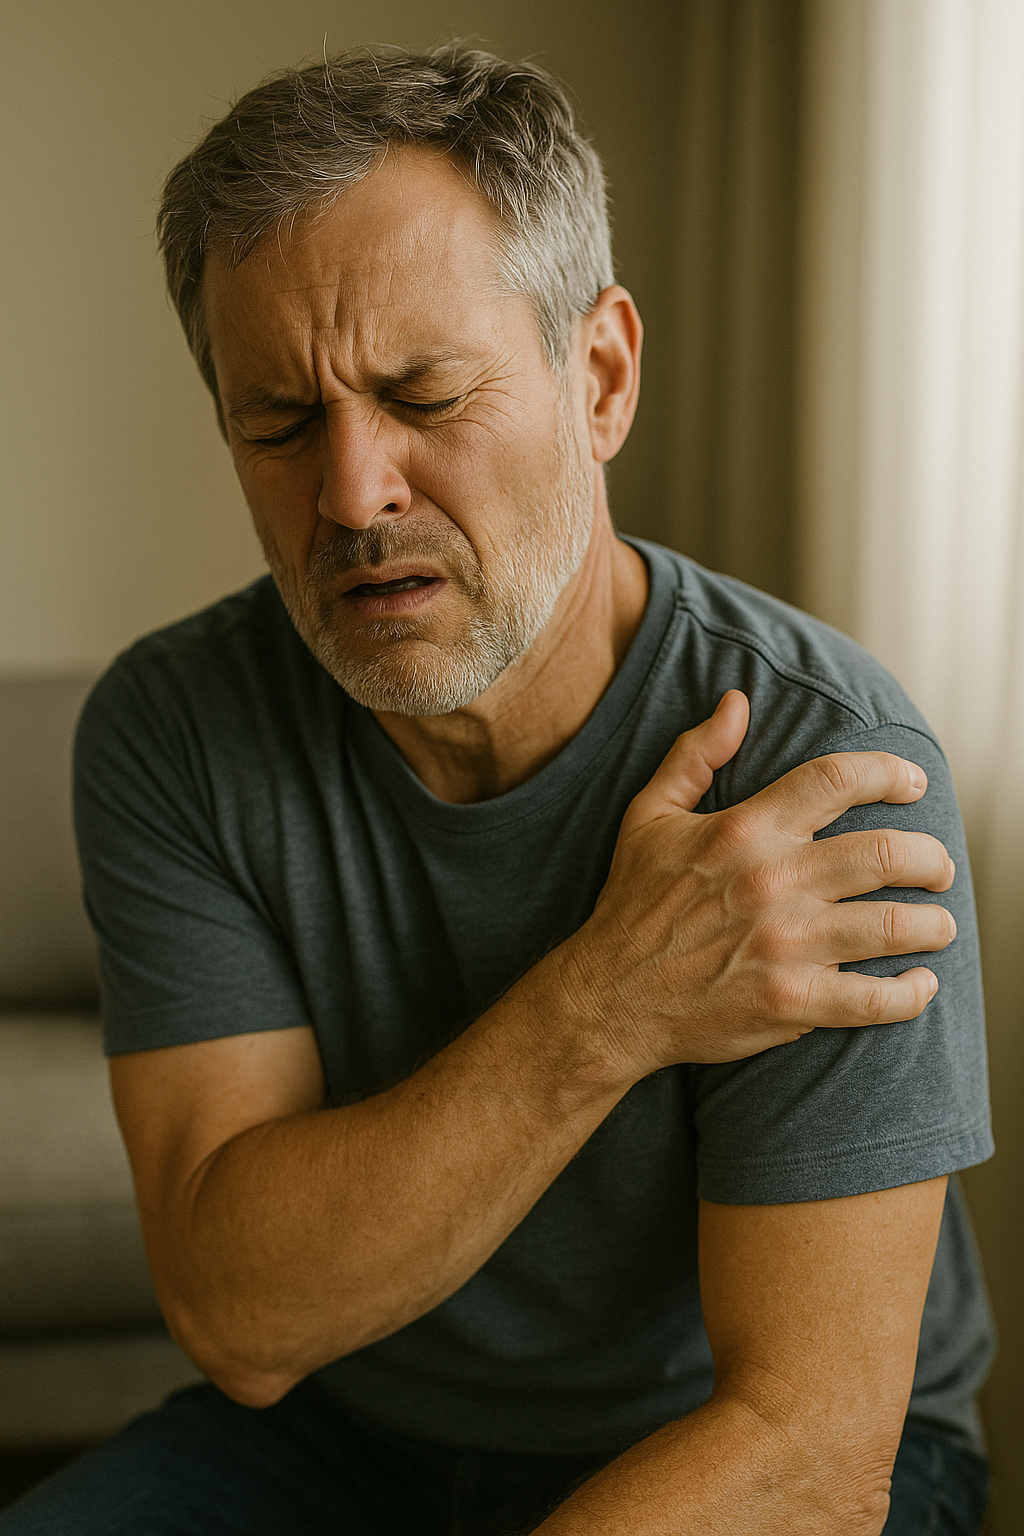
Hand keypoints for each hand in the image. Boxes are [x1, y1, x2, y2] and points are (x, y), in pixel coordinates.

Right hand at [562, 691, 955, 1078]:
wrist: (609, 997)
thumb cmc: (632, 905)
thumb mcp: (649, 816)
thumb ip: (695, 755)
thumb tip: (736, 702)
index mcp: (745, 831)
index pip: (836, 781)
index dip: (887, 773)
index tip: (912, 782)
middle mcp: (773, 882)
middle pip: (886, 853)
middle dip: (930, 858)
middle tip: (937, 866)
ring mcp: (786, 945)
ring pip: (893, 926)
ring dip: (932, 924)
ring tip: (938, 923)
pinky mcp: (791, 1003)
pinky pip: (874, 1000)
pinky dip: (910, 994)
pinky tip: (920, 986)